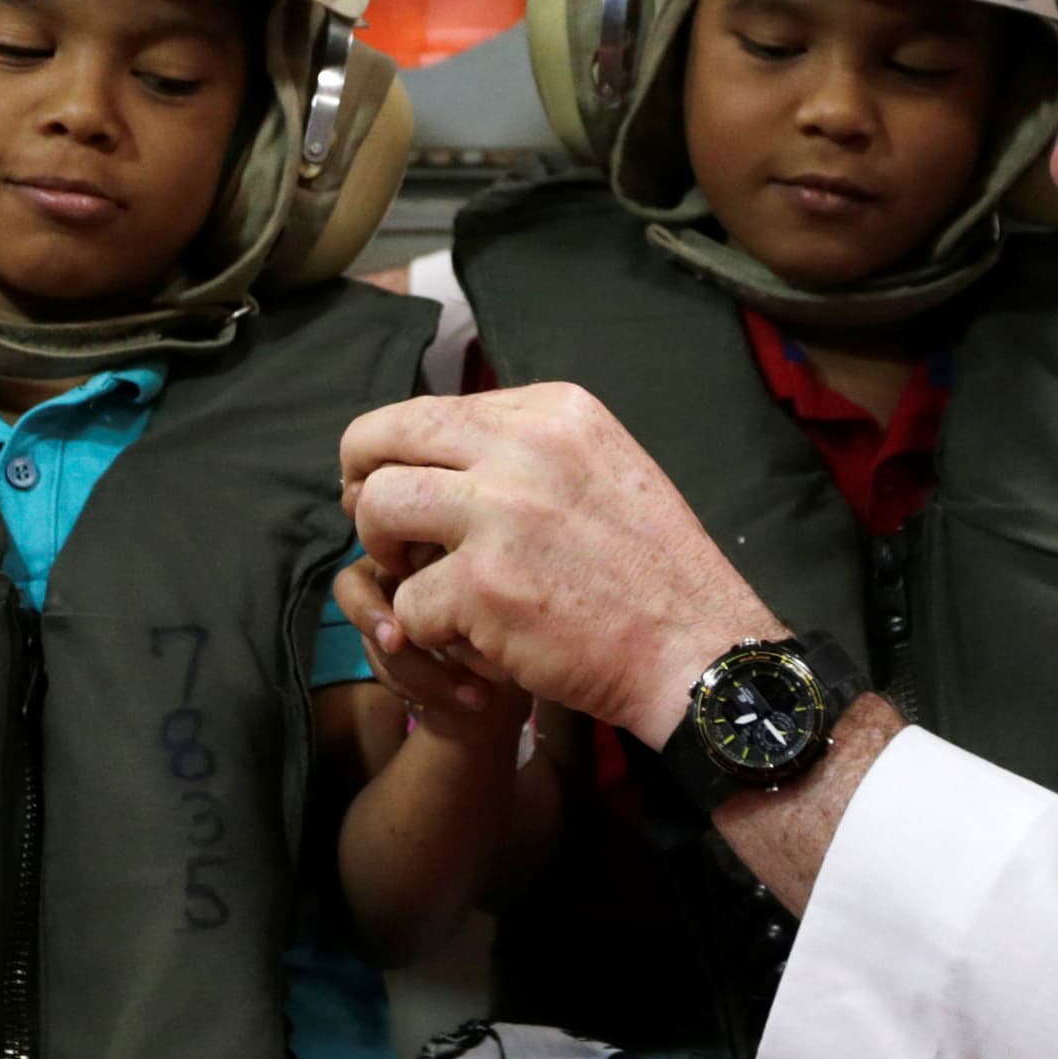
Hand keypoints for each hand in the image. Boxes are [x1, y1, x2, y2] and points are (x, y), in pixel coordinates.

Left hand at [340, 385, 773, 748]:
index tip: (398, 484)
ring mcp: (501, 514)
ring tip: (414, 579)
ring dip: (383, 550)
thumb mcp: (605, 467)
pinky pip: (408, 599)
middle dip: (360, 482)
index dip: (395, 450)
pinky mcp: (484, 586)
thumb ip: (529, 450)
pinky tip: (469, 638)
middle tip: (376, 526)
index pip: (432, 408)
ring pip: (378, 509)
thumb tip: (438, 456)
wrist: (697, 649)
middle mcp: (524, 447)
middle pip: (384, 438)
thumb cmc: (653, 570)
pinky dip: (427, 628)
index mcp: (555, 411)